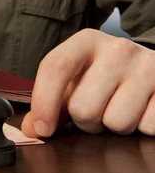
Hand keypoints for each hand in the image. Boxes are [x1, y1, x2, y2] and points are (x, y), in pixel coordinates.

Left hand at [22, 29, 154, 136]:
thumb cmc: (104, 78)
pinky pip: (147, 128)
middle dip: (86, 121)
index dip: (44, 103)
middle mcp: (118, 49)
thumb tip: (30, 130)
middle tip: (96, 109)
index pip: (56, 68)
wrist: (151, 69)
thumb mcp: (76, 81)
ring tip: (119, 109)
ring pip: (116, 123)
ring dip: (114, 127)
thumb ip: (50, 105)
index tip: (43, 129)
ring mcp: (148, 67)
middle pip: (84, 108)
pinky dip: (142, 128)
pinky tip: (141, 110)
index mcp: (87, 41)